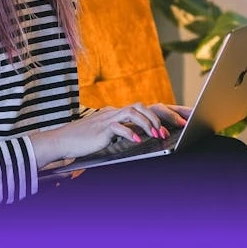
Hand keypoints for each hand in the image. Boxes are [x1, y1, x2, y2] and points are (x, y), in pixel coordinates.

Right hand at [29, 102, 189, 167]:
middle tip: (179, 126)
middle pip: (144, 106)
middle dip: (163, 115)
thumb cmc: (86, 140)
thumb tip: (144, 136)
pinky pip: (118, 128)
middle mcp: (116, 112)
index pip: (147, 107)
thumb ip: (125, 131)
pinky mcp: (101, 129)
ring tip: (158, 135)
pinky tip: (139, 141)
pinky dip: (130, 134)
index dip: (166, 112)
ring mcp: (108, 118)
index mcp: (120, 113)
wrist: (62, 140)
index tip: (184, 119)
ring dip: (149, 124)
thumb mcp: (110, 135)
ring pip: (133, 113)